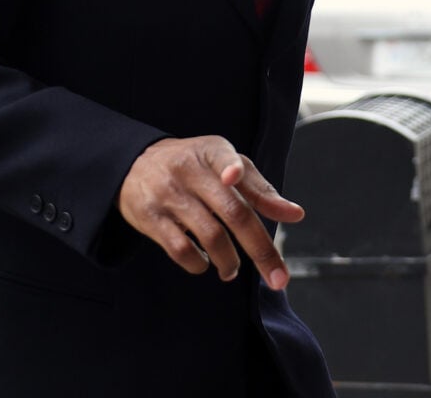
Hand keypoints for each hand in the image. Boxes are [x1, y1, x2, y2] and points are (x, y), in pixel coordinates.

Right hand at [117, 135, 303, 289]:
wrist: (134, 162)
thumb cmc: (193, 165)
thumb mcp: (223, 163)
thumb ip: (258, 189)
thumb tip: (296, 215)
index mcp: (211, 152)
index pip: (224, 157)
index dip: (231, 168)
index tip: (233, 177)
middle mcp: (189, 170)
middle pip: (232, 211)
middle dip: (261, 250)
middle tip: (278, 278)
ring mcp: (169, 194)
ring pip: (211, 236)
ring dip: (230, 262)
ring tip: (232, 269)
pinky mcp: (150, 217)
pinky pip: (181, 249)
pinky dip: (199, 264)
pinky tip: (204, 263)